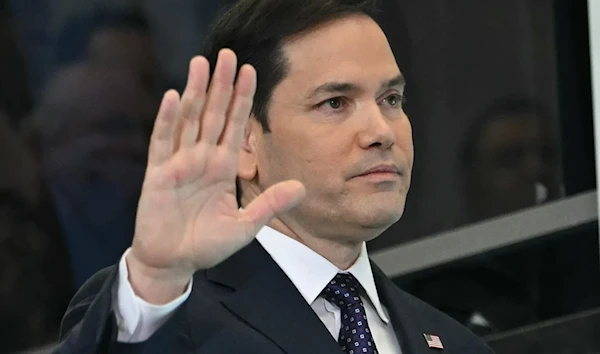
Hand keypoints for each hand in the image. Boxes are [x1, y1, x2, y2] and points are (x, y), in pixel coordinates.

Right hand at [127, 49, 304, 302]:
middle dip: (221, 84)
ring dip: (195, 92)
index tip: (251, 71)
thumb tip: (301, 187)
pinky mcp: (158, 174)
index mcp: (223, 167)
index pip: (235, 125)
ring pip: (189, 120)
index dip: (242, 99)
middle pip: (213, 114)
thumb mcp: (244, 226)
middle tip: (227, 54)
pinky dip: (168, 120)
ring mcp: (179, 163)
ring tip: (202, 64)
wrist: (174, 262)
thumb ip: (269, 205)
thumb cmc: (207, 244)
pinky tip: (174, 97)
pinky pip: (163, 142)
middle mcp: (202, 158)